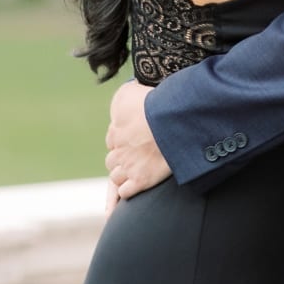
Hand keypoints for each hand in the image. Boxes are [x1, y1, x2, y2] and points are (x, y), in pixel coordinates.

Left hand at [104, 79, 171, 202]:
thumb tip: (124, 92)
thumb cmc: (153, 103)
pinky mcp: (141, 181)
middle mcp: (119, 150)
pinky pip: (125, 192)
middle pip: (112, 160)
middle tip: (135, 156)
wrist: (171, 121)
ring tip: (136, 172)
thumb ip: (124, 93)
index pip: (112, 139)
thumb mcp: (130, 91)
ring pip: (116, 177)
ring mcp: (129, 167)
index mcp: (117, 130)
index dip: (121, 139)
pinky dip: (128, 190)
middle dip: (121, 159)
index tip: (133, 138)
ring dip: (123, 175)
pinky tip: (136, 185)